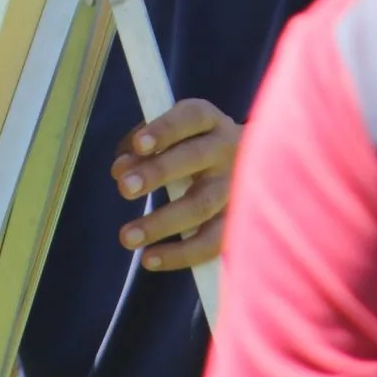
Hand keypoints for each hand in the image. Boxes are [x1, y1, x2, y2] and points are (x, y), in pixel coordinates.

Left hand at [111, 98, 239, 272]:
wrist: (254, 170)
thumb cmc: (195, 150)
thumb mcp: (174, 138)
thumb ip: (143, 149)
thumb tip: (121, 170)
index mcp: (211, 122)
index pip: (191, 117)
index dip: (165, 129)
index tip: (138, 144)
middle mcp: (229, 150)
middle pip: (195, 158)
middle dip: (158, 172)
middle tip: (124, 187)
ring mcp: (238, 187)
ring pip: (202, 204)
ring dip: (162, 221)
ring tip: (126, 236)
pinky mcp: (240, 222)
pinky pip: (212, 241)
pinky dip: (180, 253)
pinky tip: (149, 259)